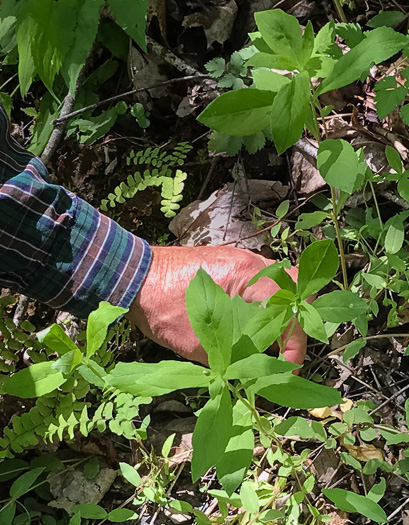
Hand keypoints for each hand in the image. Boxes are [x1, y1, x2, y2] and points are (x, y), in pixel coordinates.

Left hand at [128, 246, 306, 366]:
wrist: (133, 277)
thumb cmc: (161, 308)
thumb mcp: (197, 343)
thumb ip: (232, 357)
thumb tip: (254, 372)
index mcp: (247, 278)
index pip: (289, 311)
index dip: (295, 345)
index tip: (287, 369)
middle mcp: (250, 262)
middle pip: (295, 288)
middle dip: (294, 321)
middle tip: (281, 349)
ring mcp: (240, 258)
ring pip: (279, 282)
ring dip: (278, 311)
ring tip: (266, 339)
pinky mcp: (229, 262)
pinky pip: (259, 280)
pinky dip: (263, 302)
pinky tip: (248, 322)